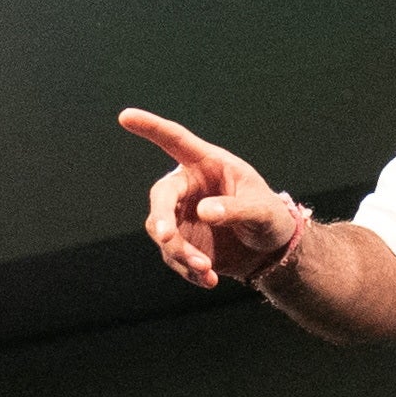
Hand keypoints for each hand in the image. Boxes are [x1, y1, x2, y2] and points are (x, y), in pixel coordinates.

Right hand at [117, 109, 315, 291]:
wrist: (270, 252)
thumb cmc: (270, 218)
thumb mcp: (262, 210)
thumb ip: (236, 209)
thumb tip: (204, 211)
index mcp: (207, 164)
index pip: (175, 141)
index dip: (150, 128)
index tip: (125, 116)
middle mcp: (188, 187)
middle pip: (161, 197)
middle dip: (161, 218)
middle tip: (166, 237)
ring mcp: (181, 215)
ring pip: (162, 232)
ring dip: (180, 253)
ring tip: (206, 270)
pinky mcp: (181, 241)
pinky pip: (172, 256)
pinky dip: (189, 271)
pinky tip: (210, 281)